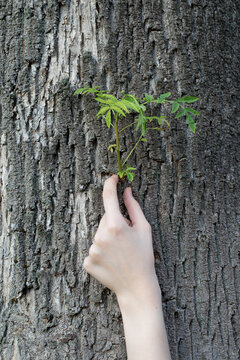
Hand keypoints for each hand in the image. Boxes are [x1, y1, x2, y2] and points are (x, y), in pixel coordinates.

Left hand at [83, 174, 157, 301]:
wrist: (136, 287)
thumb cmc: (144, 257)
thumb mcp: (144, 229)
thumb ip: (133, 207)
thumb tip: (126, 190)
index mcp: (116, 226)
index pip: (108, 197)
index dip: (110, 184)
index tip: (113, 178)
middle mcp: (100, 236)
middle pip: (104, 218)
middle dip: (114, 222)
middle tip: (126, 238)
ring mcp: (92, 250)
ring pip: (98, 234)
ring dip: (107, 238)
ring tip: (119, 252)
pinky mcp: (87, 262)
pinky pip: (93, 249)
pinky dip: (101, 251)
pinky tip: (112, 261)